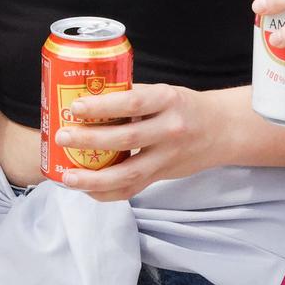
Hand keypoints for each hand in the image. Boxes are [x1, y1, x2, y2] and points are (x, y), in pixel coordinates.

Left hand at [51, 83, 219, 201]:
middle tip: (62, 136)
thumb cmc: (184, 107)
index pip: (132, 103)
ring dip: (93, 178)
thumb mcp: (164, 93)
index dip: (102, 106)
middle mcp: (170, 129)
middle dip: (89, 140)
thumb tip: (86, 100)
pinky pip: (132, 189)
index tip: (76, 107)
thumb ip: (132, 98)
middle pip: (125, 139)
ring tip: (67, 177)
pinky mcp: (163, 176)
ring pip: (128, 173)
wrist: (221, 130)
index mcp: (167, 100)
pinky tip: (86, 188)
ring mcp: (167, 157)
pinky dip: (106, 192)